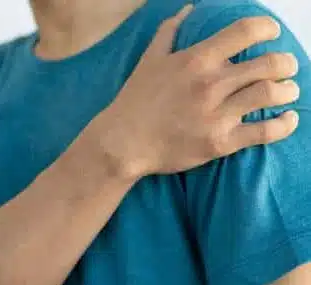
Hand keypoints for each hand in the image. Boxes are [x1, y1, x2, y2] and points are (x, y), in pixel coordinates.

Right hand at [107, 4, 299, 176]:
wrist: (123, 142)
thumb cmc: (134, 102)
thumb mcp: (148, 61)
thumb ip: (168, 33)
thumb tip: (186, 11)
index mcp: (196, 60)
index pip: (246, 31)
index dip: (267, 28)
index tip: (273, 34)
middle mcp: (210, 84)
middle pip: (268, 64)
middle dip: (286, 63)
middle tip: (288, 68)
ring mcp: (216, 115)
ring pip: (270, 94)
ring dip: (288, 90)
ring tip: (289, 92)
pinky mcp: (219, 143)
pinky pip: (263, 132)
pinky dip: (283, 125)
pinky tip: (289, 119)